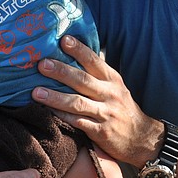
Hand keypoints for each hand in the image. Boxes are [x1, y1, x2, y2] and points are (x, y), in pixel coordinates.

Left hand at [34, 35, 158, 165]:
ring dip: (55, 97)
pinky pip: (78, 123)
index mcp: (112, 79)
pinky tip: (47, 113)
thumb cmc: (122, 109)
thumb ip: (97, 75)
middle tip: (42, 64)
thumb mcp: (115, 87)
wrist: (141, 138)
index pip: (94, 61)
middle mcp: (110, 93)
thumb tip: (72, 57)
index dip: (79, 50)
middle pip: (83, 80)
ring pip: (77, 103)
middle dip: (61, 71)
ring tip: (36, 92)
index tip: (64, 40)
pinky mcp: (101, 132)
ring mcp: (106, 113)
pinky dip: (62, 117)